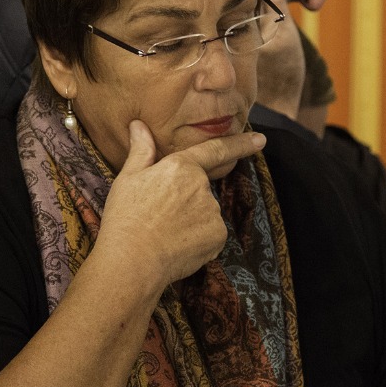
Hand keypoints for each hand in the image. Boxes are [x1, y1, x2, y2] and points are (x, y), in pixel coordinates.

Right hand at [99, 120, 264, 289]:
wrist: (132, 261)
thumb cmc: (125, 218)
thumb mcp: (128, 179)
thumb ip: (141, 150)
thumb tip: (139, 125)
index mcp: (181, 167)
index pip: (216, 150)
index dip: (240, 144)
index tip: (260, 139)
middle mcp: (202, 186)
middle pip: (200, 190)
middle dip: (185, 201)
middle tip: (158, 218)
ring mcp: (212, 212)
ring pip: (205, 214)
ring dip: (191, 221)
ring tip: (163, 233)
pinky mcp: (218, 236)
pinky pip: (211, 234)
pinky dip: (198, 240)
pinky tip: (177, 246)